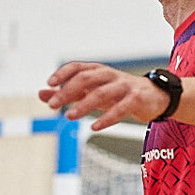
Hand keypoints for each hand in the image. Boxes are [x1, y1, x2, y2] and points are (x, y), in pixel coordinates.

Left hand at [39, 61, 170, 131]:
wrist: (154, 96)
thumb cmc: (118, 93)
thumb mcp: (92, 91)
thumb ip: (67, 92)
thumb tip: (41, 94)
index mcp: (98, 71)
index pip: (77, 67)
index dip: (62, 74)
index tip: (49, 84)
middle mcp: (110, 75)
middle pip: (86, 78)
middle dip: (67, 91)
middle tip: (52, 105)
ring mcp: (124, 86)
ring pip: (101, 93)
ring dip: (83, 105)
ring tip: (68, 116)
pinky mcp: (136, 99)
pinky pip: (121, 108)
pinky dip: (107, 118)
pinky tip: (94, 126)